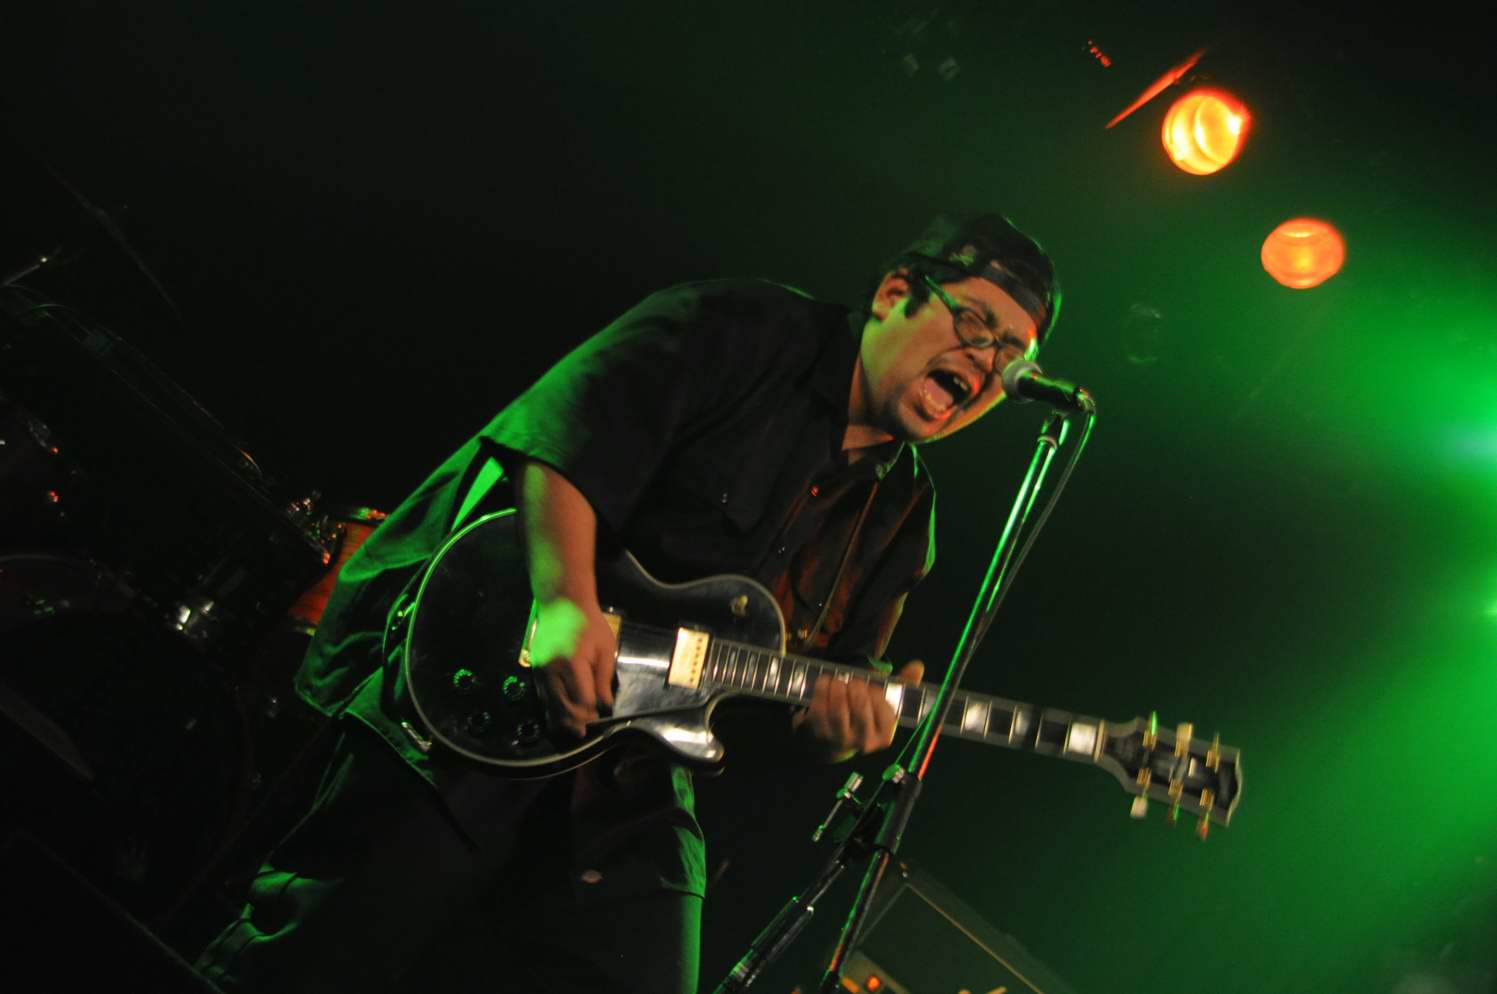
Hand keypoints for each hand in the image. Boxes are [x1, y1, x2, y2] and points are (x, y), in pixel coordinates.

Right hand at [527, 596, 617, 737]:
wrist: (561, 603)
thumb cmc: (589, 624)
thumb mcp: (605, 648)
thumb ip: (603, 679)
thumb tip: (605, 705)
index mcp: (573, 664)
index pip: (582, 701)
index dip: (590, 714)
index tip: (599, 719)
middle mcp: (553, 671)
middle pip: (563, 707)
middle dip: (576, 721)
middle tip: (585, 731)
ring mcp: (541, 671)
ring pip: (550, 705)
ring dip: (562, 719)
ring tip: (574, 731)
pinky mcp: (535, 670)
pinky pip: (543, 696)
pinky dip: (552, 708)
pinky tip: (560, 716)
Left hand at [794, 659, 924, 761]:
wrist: (832, 743)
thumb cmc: (864, 716)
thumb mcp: (884, 703)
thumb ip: (902, 684)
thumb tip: (917, 666)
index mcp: (884, 736)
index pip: (885, 712)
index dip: (876, 694)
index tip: (871, 687)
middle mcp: (863, 742)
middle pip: (860, 708)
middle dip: (856, 688)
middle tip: (853, 681)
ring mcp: (839, 740)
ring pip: (838, 711)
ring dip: (837, 688)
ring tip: (837, 680)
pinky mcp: (819, 734)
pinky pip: (819, 710)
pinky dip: (821, 691)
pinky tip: (825, 682)